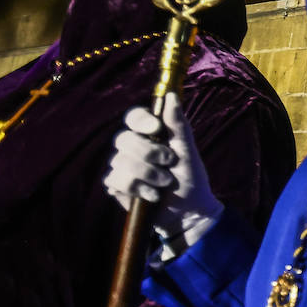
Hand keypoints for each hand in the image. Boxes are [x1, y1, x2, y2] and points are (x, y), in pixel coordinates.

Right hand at [104, 93, 222, 249]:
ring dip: (148, 174)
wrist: (189, 212)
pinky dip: (138, 188)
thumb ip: (178, 125)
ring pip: (120, 161)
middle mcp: (133, 147)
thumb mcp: (187, 151)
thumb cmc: (190, 179)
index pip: (134, 117)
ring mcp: (123, 166)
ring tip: (165, 184)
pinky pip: (116, 180)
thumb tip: (171, 95)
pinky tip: (152, 195)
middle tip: (170, 163)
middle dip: (149, 153)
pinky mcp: (117, 186)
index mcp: (151, 135)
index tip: (156, 128)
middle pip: (124, 139)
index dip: (140, 120)